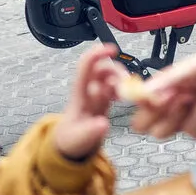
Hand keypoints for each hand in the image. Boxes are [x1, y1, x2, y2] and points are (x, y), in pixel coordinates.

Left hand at [53, 45, 122, 160]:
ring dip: (120, 78)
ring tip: (126, 92)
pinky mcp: (104, 100)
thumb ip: (90, 132)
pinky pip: (114, 86)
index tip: (113, 49)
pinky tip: (124, 97)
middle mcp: (88, 90)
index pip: (86, 67)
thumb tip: (104, 124)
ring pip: (109, 76)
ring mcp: (96, 94)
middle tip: (126, 83)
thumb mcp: (78, 139)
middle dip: (115, 70)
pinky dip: (122, 87)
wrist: (69, 144)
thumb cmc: (71, 140)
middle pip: (101, 68)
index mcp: (79, 94)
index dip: (97, 54)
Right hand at [130, 37, 195, 139]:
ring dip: (173, 118)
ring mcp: (188, 115)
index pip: (139, 102)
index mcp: (165, 85)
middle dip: (152, 116)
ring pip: (165, 132)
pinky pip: (191, 133)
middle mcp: (173, 101)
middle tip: (166, 102)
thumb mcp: (191, 67)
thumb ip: (167, 81)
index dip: (140, 104)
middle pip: (146, 124)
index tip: (149, 97)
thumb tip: (144, 92)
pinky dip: (195, 121)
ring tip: (187, 100)